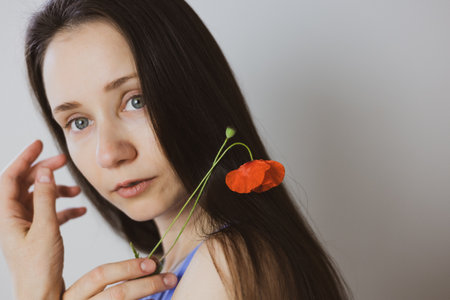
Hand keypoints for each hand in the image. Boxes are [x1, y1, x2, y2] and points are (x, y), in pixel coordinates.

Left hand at [0, 140, 85, 298]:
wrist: (41, 295)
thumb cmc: (38, 269)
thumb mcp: (45, 229)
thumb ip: (46, 199)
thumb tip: (46, 172)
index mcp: (7, 216)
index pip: (10, 178)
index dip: (24, 158)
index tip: (38, 143)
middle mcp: (14, 219)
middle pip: (26, 185)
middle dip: (45, 171)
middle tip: (63, 161)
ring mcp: (25, 227)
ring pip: (40, 198)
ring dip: (58, 191)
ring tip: (77, 191)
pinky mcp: (37, 235)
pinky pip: (50, 214)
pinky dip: (64, 209)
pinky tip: (79, 211)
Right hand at [62, 257, 177, 298]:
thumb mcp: (90, 297)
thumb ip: (108, 287)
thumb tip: (149, 267)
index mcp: (71, 296)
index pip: (99, 275)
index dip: (127, 267)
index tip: (152, 263)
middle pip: (116, 294)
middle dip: (147, 284)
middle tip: (169, 278)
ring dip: (149, 295)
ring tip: (167, 288)